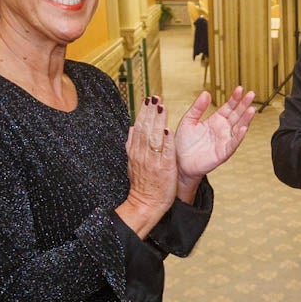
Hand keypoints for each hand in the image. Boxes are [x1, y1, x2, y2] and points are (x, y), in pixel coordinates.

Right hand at [118, 96, 176, 236]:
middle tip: (155, 97)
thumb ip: (132, 144)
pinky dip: (165, 142)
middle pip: (146, 129)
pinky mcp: (163, 169)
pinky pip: (164, 153)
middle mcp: (142, 154)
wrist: (145, 204)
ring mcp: (153, 161)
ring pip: (154, 137)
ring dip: (158, 121)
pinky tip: (167, 130)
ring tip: (161, 107)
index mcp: (135, 151)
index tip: (148, 99)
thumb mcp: (132, 162)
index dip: (144, 112)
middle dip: (150, 112)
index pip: (139, 127)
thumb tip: (132, 128)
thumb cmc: (142, 184)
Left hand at [175, 86, 256, 180]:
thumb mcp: (188, 120)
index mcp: (215, 120)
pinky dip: (239, 137)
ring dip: (246, 119)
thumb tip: (206, 93)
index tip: (240, 88)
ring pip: (238, 128)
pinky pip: (233, 144)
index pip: (229, 107)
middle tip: (251, 94)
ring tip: (251, 109)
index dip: (235, 98)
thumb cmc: (183, 143)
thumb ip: (198, 107)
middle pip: (237, 115)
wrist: (179, 163)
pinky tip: (244, 128)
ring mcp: (224, 141)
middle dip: (244, 104)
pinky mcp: (223, 153)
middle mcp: (222, 130)